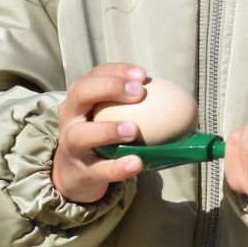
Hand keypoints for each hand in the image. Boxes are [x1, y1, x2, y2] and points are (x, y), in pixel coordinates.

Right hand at [50, 63, 149, 203]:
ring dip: (108, 129)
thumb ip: (131, 105)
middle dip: (109, 87)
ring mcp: (71, 146)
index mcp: (79, 99)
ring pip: (81, 134)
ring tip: (133, 129)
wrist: (75, 175)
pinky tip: (136, 162)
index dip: (117, 71)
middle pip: (80, 93)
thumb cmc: (100, 137)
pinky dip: (118, 167)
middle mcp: (70, 118)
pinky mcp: (81, 173)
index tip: (142, 75)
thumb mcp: (107, 116)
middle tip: (139, 92)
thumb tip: (178, 99)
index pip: (94, 75)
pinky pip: (99, 169)